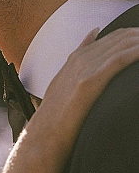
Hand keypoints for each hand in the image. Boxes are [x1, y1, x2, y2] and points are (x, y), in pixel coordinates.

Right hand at [24, 27, 138, 156]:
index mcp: (76, 59)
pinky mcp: (89, 81)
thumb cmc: (56, 118)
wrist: (44, 137)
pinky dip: (136, 53)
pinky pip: (119, 60)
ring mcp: (84, 68)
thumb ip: (78, 68)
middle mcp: (80, 60)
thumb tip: (92, 42)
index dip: (134, 35)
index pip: (112, 37)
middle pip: (120, 37)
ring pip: (122, 45)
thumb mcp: (64, 87)